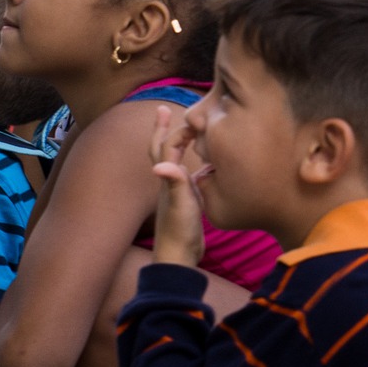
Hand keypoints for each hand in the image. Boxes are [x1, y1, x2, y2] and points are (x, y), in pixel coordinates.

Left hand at [146, 105, 204, 267]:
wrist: (180, 257)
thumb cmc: (179, 230)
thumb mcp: (180, 203)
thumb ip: (174, 182)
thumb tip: (161, 165)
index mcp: (168, 177)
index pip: (167, 145)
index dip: (173, 128)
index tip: (181, 113)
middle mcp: (170, 181)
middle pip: (163, 149)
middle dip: (163, 129)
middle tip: (163, 110)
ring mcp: (178, 191)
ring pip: (175, 161)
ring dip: (178, 144)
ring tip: (186, 132)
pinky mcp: (188, 202)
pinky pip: (189, 177)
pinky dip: (195, 166)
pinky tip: (206, 167)